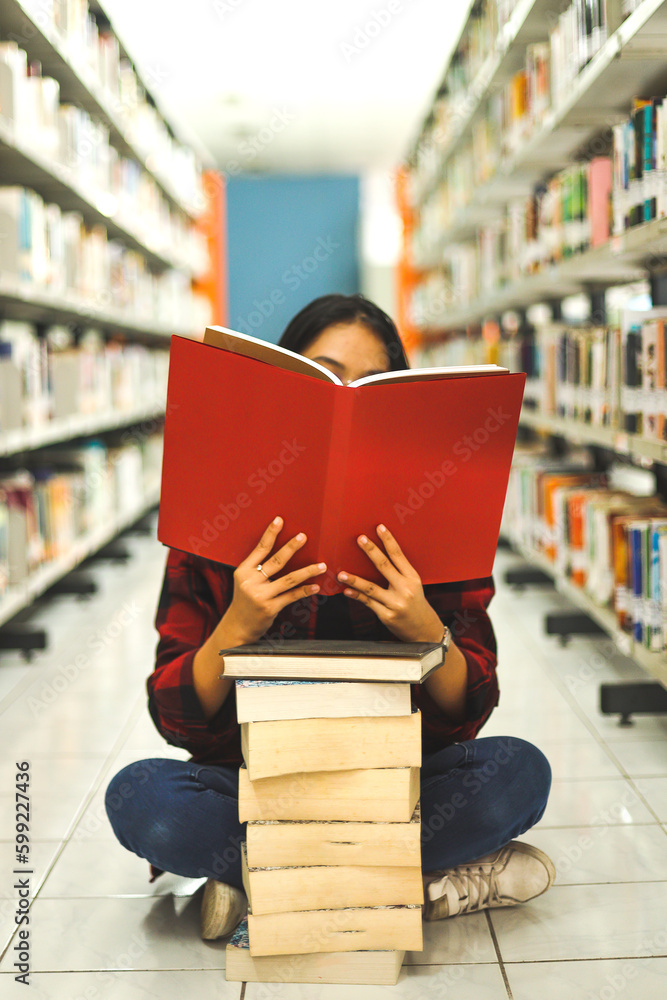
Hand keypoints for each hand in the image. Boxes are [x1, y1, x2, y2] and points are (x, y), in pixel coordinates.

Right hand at [224, 516, 325, 643]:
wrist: (238, 626)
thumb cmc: (245, 600)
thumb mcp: (245, 581)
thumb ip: (258, 568)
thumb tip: (282, 551)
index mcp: (243, 570)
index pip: (260, 548)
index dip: (270, 533)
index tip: (280, 520)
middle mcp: (250, 581)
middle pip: (276, 560)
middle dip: (291, 547)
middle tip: (304, 537)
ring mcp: (260, 595)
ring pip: (289, 579)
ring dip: (308, 571)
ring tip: (321, 565)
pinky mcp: (269, 607)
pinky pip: (291, 596)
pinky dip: (305, 590)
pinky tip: (315, 586)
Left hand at [338, 524, 442, 642]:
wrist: (424, 631)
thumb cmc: (416, 604)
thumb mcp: (413, 586)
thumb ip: (399, 573)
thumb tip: (378, 556)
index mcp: (413, 578)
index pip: (398, 555)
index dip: (388, 540)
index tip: (379, 527)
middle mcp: (405, 589)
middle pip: (384, 566)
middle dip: (371, 551)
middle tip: (360, 539)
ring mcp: (395, 603)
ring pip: (371, 588)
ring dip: (354, 580)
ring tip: (341, 574)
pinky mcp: (387, 615)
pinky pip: (368, 603)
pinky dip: (356, 596)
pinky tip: (347, 591)